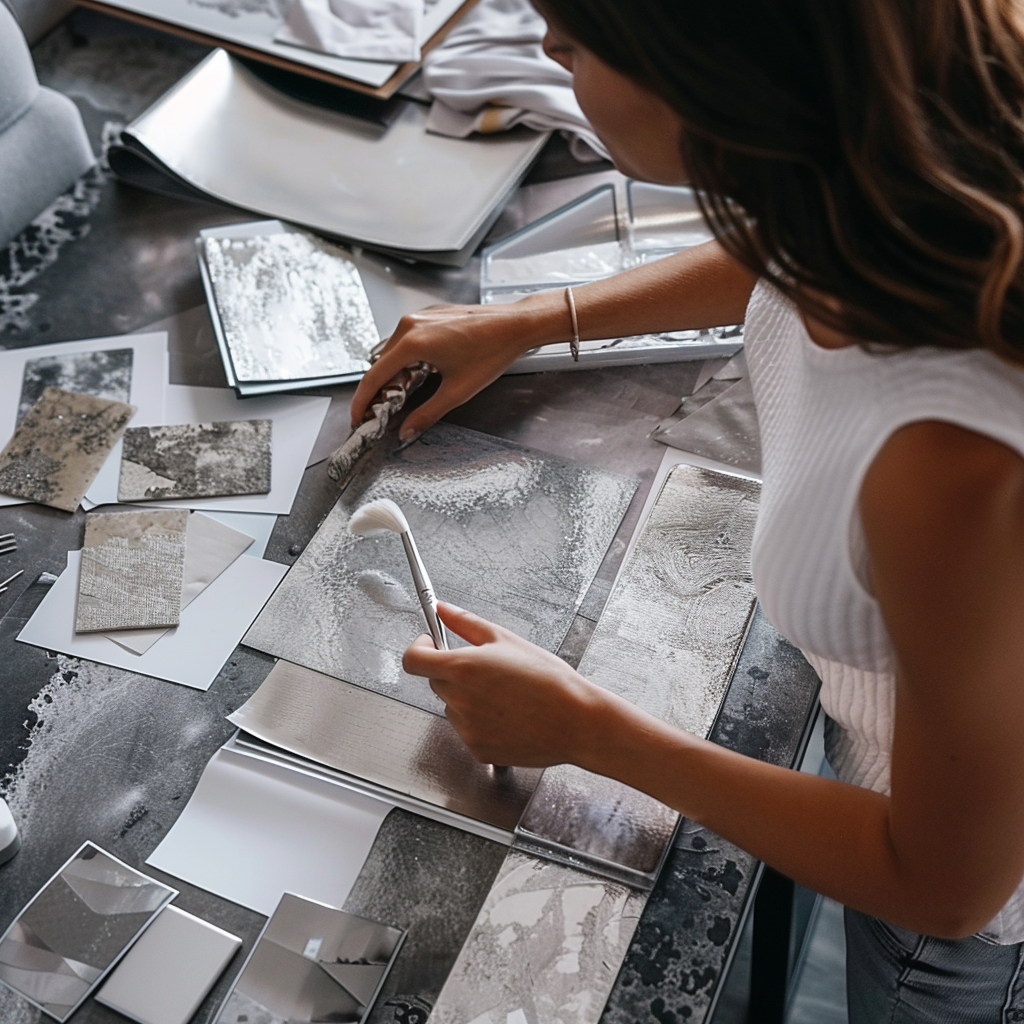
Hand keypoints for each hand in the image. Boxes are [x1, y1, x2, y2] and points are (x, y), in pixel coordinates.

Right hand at [350, 298, 566, 440]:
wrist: (515, 325)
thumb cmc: (492, 351)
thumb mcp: (457, 391)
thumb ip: (427, 414)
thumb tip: (407, 430)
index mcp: (412, 342)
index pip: (374, 377)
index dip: (362, 401)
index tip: (358, 417)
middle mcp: (410, 324)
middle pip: (380, 364)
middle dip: (379, 390)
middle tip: (382, 413)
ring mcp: (419, 317)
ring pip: (392, 351)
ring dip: (393, 374)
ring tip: (403, 395)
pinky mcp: (429, 316)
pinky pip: (405, 340)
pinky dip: (405, 359)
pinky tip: (419, 374)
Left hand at [403, 602, 615, 767]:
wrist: (575, 721)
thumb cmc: (549, 680)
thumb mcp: (506, 639)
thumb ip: (465, 623)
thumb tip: (442, 609)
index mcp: (462, 668)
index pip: (413, 660)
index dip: (419, 648)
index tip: (431, 643)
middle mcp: (459, 700)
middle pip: (436, 680)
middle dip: (452, 671)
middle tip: (486, 668)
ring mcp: (466, 728)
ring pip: (452, 706)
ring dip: (467, 698)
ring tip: (504, 694)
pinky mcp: (477, 749)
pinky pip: (466, 729)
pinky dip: (479, 721)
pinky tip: (507, 714)